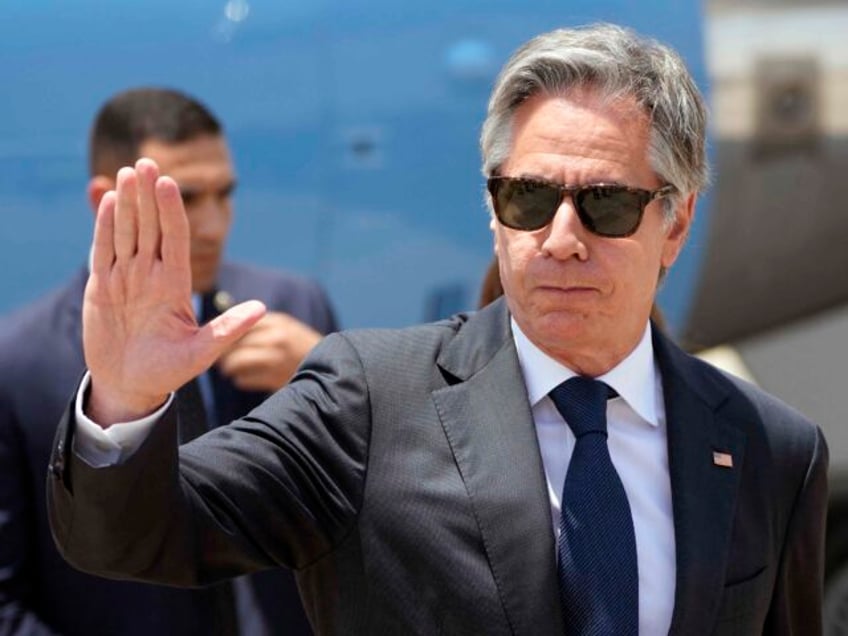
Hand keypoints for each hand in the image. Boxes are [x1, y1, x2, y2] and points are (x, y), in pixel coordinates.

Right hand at [83, 159, 265, 425]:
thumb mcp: (201, 353)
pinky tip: (107, 201)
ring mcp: (126, 278)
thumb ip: (228, 330)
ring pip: (127, 232)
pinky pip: (102, 250)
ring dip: (127, 203)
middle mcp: (151, 275)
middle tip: (147, 163)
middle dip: (149, 196)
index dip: (172, 212)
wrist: (131, 385)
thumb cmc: (168, 370)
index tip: (171, 184)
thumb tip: (262, 309)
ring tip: (129, 172)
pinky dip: (104, 226)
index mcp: (176, 285)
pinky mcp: (102, 286)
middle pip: (150, 227)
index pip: (175, 240)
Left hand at [216, 311, 321, 390]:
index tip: (212, 337)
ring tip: (229, 369)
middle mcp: (277, 337)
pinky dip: (240, 379)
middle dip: (222, 350)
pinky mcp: (275, 379)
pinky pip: (244, 379)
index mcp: (278, 321)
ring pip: (236, 361)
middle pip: (234, 342)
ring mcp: (277, 358)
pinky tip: (243, 378)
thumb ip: (261, 325)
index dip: (223, 331)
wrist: (331, 369)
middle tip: (216, 356)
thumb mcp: (286, 328)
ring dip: (229, 366)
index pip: (239, 323)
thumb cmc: (300, 348)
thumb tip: (225, 325)